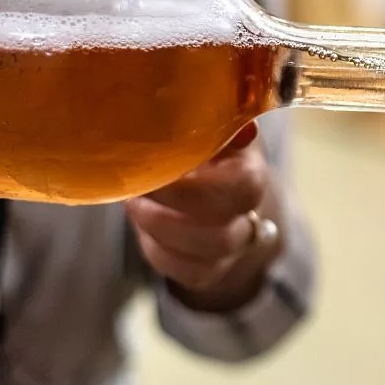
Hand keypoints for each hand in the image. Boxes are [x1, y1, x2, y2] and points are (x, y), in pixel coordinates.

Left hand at [126, 122, 283, 311]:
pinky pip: (180, 271)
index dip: (195, 187)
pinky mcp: (208, 270)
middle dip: (168, 215)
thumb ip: (216, 122)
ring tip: (133, 200)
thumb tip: (231, 114)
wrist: (224, 192)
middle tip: (134, 187)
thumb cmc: (210, 150)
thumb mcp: (214, 128)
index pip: (243, 189)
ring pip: (202, 258)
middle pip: (221, 235)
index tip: (157, 167)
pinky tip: (142, 221)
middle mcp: (248, 218)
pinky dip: (155, 248)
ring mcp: (230, 249)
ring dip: (159, 230)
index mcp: (251, 175)